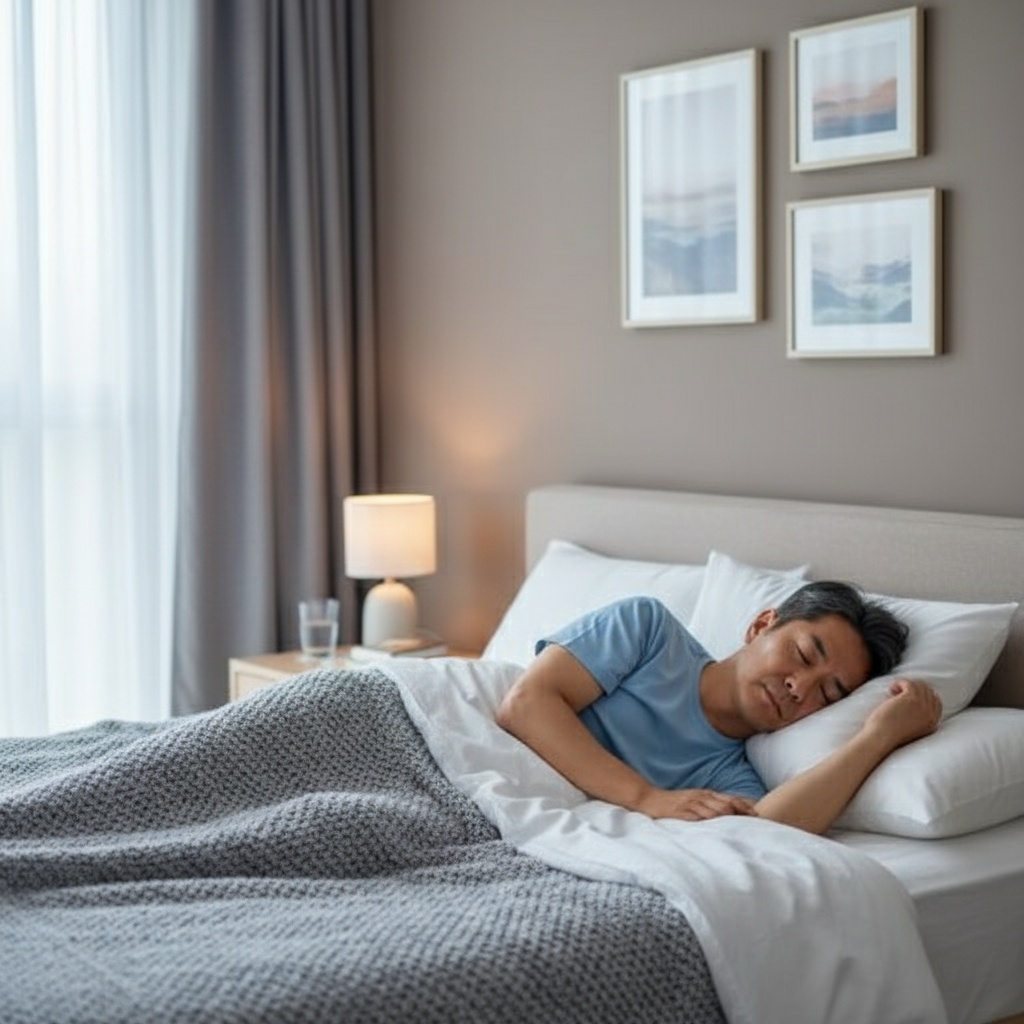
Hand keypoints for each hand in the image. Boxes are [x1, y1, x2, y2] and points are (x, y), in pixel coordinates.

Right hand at [635, 787, 756, 821]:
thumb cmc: (672, 803)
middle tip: (756, 823)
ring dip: (729, 818)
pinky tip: (718, 828)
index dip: (744, 806)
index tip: (758, 815)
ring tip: (742, 827)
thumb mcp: (693, 800)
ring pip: (715, 810)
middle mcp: (700, 797)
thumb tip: (727, 814)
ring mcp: (691, 804)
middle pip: (726, 804)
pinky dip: (709, 821)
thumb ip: (708, 805)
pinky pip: (698, 816)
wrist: (649, 799)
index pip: (730, 798)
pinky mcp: (681, 812)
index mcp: (705, 794)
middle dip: (742, 813)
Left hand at [863, 678, 940, 751]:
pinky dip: (900, 683)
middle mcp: (930, 715)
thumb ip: (915, 717)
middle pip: (929, 692)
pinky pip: (909, 683)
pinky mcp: (911, 699)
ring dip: (906, 685)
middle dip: (914, 689)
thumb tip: (909, 698)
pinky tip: (891, 689)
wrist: (881, 738)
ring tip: (894, 692)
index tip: (908, 695)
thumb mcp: (908, 727)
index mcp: (931, 724)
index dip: (923, 695)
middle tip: (899, 694)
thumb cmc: (887, 733)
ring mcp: (922, 707)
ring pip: (920, 686)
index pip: (936, 702)